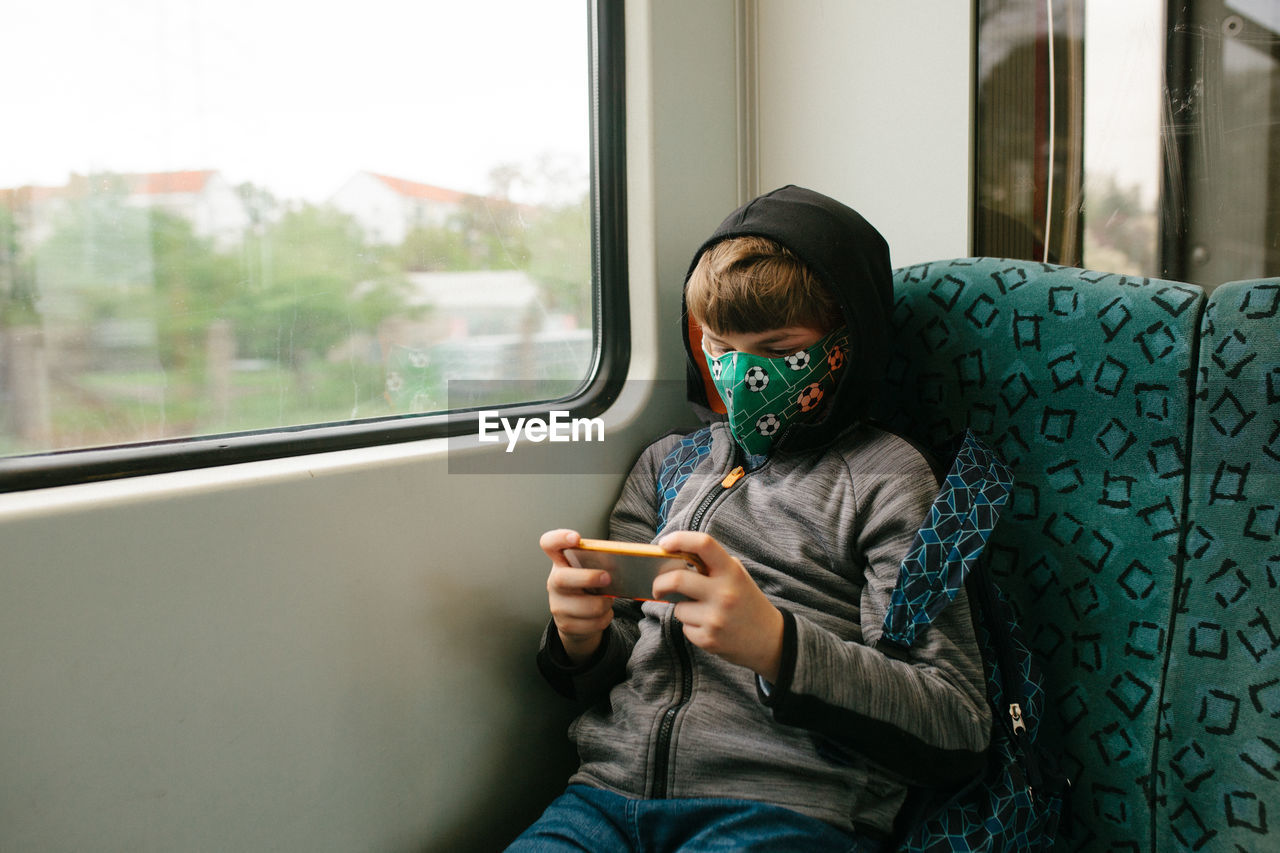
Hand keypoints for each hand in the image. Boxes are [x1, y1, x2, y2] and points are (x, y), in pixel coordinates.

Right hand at [541, 529, 613, 664]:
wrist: (579, 619)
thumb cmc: (590, 586)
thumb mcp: (591, 570)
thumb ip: (600, 562)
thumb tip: (623, 562)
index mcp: (561, 562)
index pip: (549, 544)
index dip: (559, 538)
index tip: (576, 538)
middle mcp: (554, 582)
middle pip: (562, 578)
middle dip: (588, 578)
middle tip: (607, 578)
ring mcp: (557, 605)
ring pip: (584, 606)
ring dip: (603, 603)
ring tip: (608, 600)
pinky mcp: (566, 625)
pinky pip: (592, 623)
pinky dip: (604, 618)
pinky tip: (604, 613)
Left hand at [651, 531, 783, 681]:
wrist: (770, 639)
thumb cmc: (746, 601)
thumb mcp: (737, 576)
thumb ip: (711, 565)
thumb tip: (672, 560)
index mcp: (731, 571)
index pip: (703, 544)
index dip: (679, 539)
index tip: (663, 544)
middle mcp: (724, 593)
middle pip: (677, 579)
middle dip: (660, 583)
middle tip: (658, 587)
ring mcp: (716, 618)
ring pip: (678, 608)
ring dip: (682, 608)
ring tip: (702, 612)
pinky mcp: (708, 639)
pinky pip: (684, 627)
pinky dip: (690, 626)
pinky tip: (708, 626)